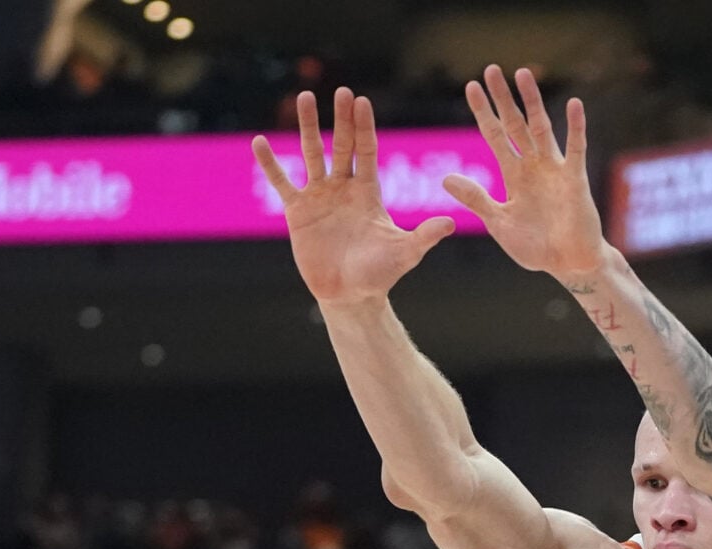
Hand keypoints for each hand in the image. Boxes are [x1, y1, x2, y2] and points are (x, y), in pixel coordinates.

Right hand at [254, 90, 457, 307]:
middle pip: (342, 145)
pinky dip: (271, 164)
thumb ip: (424, 236)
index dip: (364, 127)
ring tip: (306, 97)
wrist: (349, 295)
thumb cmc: (379, 275)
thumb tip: (451, 223)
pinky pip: (283, 182)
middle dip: (342, 119)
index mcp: (368, 192)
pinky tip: (260, 142)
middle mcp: (343, 188)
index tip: (361, 101)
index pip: (366, 151)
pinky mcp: (297, 212)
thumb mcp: (404, 253)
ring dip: (309, 127)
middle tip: (341, 91)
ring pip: (312, 153)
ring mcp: (319, 197)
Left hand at [444, 67, 607, 284]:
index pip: (495, 136)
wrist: (568, 265)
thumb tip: (444, 179)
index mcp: (514, 176)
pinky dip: (575, 127)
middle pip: (514, 124)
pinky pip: (576, 149)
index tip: (470, 87)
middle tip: (491, 70)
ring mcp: (554, 170)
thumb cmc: (535, 248)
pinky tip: (574, 105)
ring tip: (522, 73)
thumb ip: (476, 199)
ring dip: (532, 102)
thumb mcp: (499, 223)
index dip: (483, 112)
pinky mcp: (575, 179)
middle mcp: (533, 166)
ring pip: (541, 128)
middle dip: (503, 98)